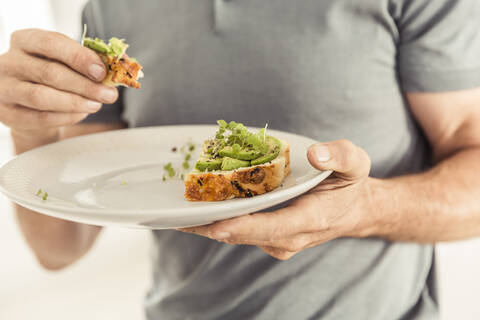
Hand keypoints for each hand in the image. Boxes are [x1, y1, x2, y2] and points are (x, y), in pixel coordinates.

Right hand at [0, 29, 117, 142]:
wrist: (27, 101)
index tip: (102, 71)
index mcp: (25, 41)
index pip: (51, 43)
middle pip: (50, 73)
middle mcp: (10, 62)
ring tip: (96, 105)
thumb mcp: (64, 61)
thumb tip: (113, 72)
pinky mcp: (8, 113)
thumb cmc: (51, 75)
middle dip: (85, 85)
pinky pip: (39, 118)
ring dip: (75, 102)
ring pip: (42, 97)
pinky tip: (81, 114)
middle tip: (109, 94)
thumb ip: (84, 63)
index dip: (79, 57)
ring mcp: (5, 88)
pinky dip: (65, 117)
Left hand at [180, 140, 376, 259]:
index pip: (274, 227)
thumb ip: (340, 155)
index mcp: (311, 219)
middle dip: (212, 227)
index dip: (244, 227)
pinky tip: (196, 211)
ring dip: (208, 227)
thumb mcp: (356, 163)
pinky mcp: (268, 239)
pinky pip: (239, 232)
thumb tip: (314, 152)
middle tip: (177, 216)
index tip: (215, 225)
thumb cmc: (349, 185)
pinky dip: (218, 223)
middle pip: (245, 235)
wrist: (353, 212)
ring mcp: (278, 242)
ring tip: (176, 214)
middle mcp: (290, 237)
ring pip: (238, 236)